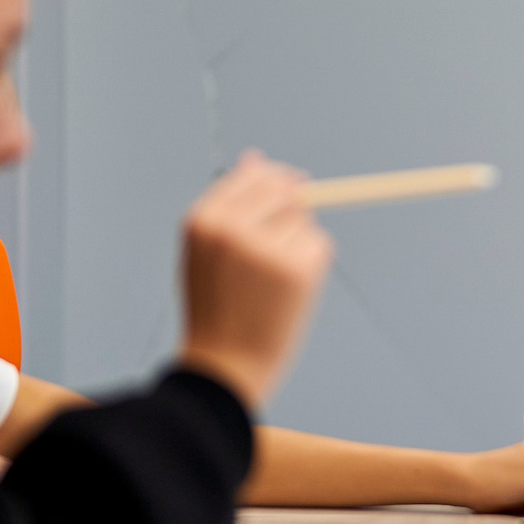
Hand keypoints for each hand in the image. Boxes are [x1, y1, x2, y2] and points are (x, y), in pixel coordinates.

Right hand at [176, 153, 334, 410]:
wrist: (225, 366)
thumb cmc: (217, 307)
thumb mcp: (208, 250)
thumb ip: (230, 205)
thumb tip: (256, 157)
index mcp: (204, 220)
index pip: (251, 175)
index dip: (273, 180)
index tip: (290, 189)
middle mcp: (233, 228)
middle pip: (284, 188)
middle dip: (293, 205)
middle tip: (284, 244)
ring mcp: (267, 246)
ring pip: (304, 219)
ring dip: (300, 240)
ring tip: (275, 280)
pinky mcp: (298, 267)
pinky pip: (319, 245)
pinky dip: (312, 264)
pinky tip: (289, 292)